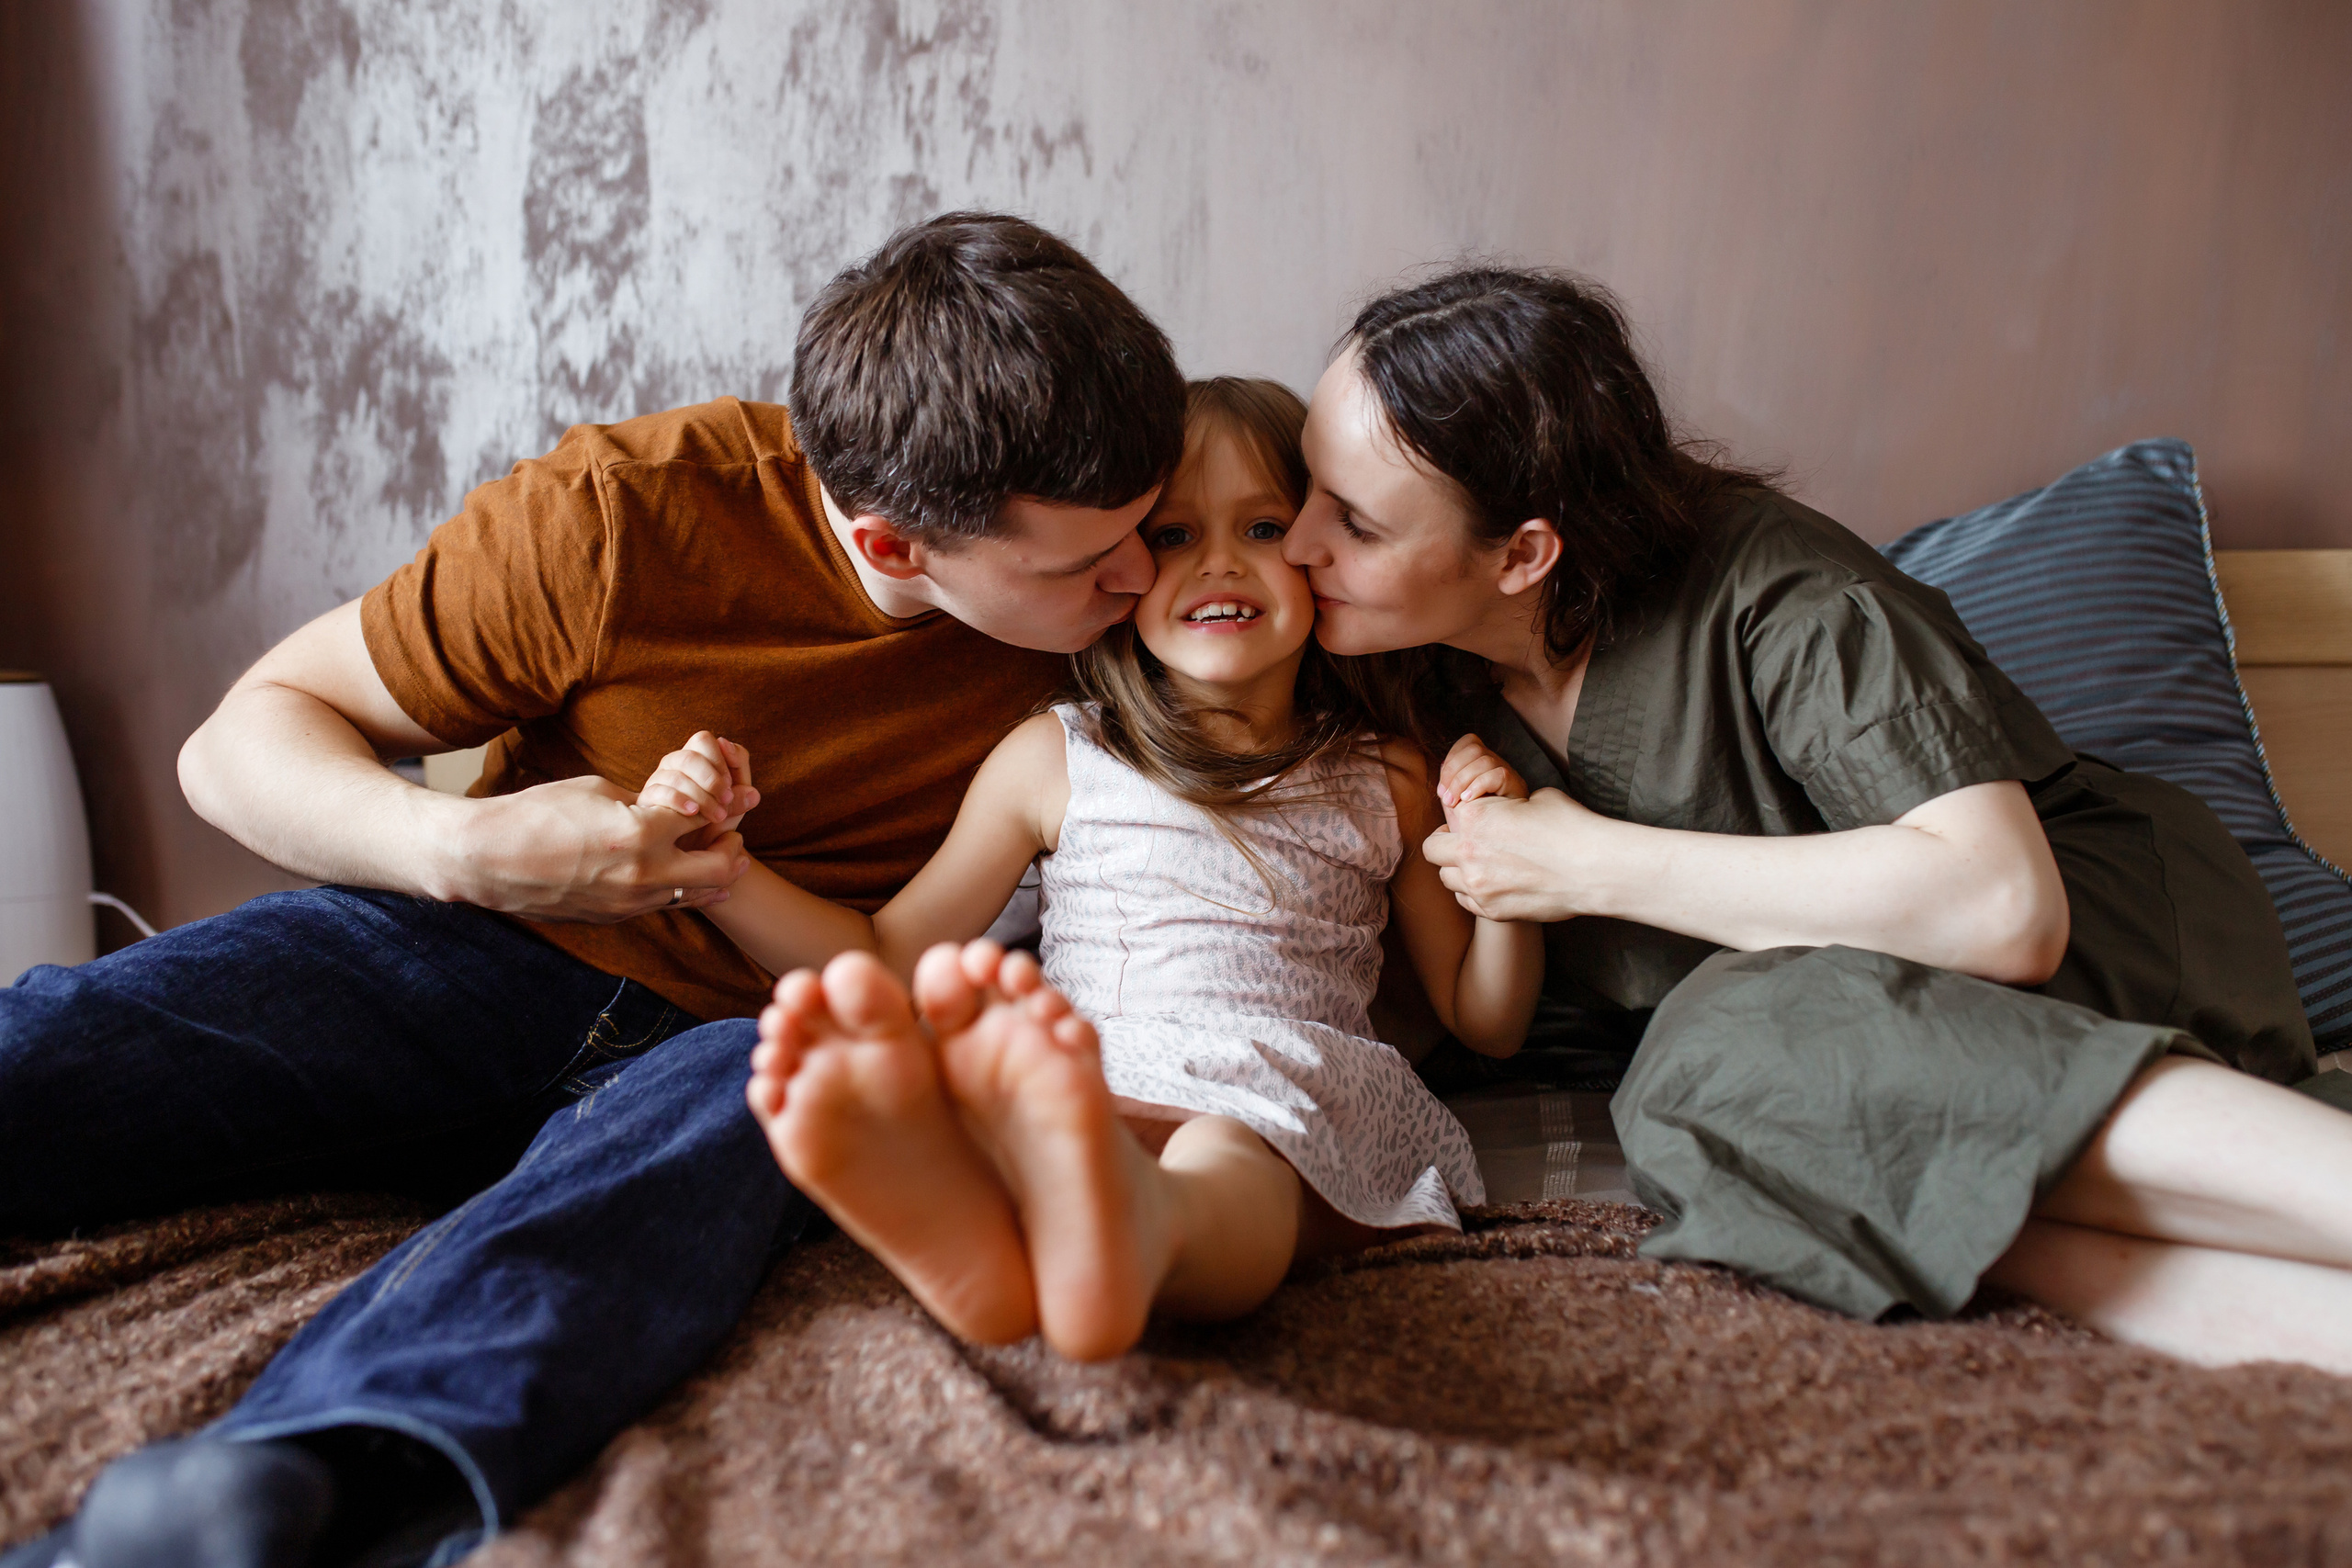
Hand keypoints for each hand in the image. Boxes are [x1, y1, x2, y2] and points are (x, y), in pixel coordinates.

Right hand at [445, 773, 752, 922]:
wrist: (487, 859)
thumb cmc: (538, 813)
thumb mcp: (598, 790)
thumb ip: (644, 800)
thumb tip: (676, 803)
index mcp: (640, 832)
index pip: (704, 815)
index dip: (720, 801)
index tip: (726, 795)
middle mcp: (643, 874)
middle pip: (722, 867)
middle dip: (732, 846)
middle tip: (729, 832)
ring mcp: (629, 902)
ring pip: (698, 895)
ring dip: (714, 874)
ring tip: (714, 853)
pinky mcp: (615, 917)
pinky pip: (665, 905)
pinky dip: (683, 890)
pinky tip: (682, 874)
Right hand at [638, 731, 761, 849]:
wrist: (692, 851)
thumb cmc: (714, 822)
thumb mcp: (733, 808)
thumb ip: (742, 794)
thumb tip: (754, 793)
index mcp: (699, 758)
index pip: (705, 741)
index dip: (720, 758)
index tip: (731, 783)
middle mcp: (676, 763)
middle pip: (690, 755)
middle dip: (712, 778)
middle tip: (726, 800)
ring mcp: (659, 778)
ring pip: (675, 773)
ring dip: (701, 794)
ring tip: (716, 815)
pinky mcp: (647, 798)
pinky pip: (659, 791)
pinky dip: (679, 800)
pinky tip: (693, 812)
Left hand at [1420, 787, 1618, 923]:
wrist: (1594, 869)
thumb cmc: (1570, 827)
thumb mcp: (1536, 799)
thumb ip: (1506, 807)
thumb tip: (1504, 811)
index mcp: (1474, 817)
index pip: (1447, 816)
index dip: (1461, 819)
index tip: (1475, 822)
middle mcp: (1467, 852)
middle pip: (1434, 849)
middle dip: (1447, 845)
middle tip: (1470, 845)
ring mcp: (1477, 885)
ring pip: (1447, 879)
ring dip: (1459, 871)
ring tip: (1485, 867)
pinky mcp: (1491, 910)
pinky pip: (1466, 901)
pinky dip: (1474, 893)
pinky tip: (1496, 885)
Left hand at [1435, 733, 1526, 827]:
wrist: (1498, 842)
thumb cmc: (1477, 827)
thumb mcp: (1459, 804)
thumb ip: (1451, 785)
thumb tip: (1443, 765)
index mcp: (1484, 764)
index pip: (1469, 742)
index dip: (1452, 759)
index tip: (1442, 789)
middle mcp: (1498, 764)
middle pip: (1474, 749)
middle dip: (1453, 773)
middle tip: (1446, 799)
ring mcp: (1510, 774)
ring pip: (1484, 760)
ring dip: (1462, 781)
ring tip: (1455, 803)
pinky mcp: (1517, 787)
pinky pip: (1498, 775)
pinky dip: (1478, 786)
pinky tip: (1468, 800)